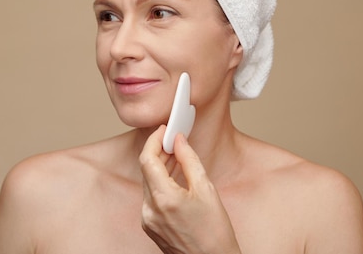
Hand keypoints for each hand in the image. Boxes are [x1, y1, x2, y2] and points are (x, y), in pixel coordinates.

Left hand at [139, 125, 240, 253]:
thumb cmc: (216, 233)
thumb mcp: (207, 190)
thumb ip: (189, 160)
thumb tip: (179, 140)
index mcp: (164, 199)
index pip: (147, 159)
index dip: (154, 140)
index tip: (164, 129)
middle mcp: (150, 210)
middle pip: (146, 170)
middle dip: (158, 151)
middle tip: (173, 139)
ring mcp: (147, 219)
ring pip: (148, 183)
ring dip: (160, 166)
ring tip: (176, 155)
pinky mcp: (149, 226)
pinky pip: (150, 196)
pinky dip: (160, 183)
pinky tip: (174, 177)